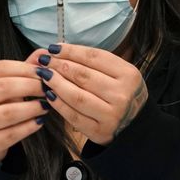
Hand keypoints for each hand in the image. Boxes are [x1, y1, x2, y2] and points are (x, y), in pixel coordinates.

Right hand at [0, 59, 46, 163]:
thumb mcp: (2, 88)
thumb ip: (22, 71)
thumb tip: (44, 54)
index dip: (23, 68)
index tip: (43, 71)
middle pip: (2, 88)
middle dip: (30, 86)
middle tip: (48, 88)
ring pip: (7, 112)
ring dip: (31, 108)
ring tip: (46, 106)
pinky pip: (11, 134)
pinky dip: (29, 127)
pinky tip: (39, 122)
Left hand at [32, 44, 146, 145]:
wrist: (135, 124)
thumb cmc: (120, 93)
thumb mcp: (118, 74)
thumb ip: (93, 62)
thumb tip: (59, 49)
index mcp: (129, 75)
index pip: (95, 57)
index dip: (71, 51)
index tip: (53, 48)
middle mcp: (122, 94)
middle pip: (83, 76)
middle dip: (60, 66)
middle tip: (44, 61)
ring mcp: (112, 114)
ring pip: (76, 96)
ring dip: (56, 83)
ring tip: (44, 75)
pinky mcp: (99, 131)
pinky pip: (73, 115)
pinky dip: (58, 103)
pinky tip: (48, 94)